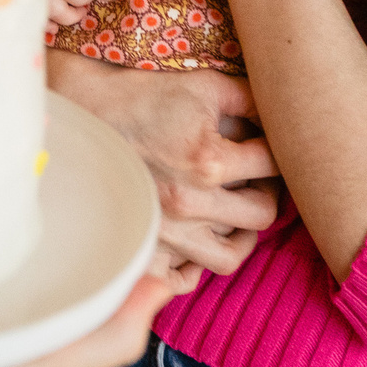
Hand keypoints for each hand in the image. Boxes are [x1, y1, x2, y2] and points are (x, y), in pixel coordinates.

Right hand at [47, 52, 278, 277]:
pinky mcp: (144, 245)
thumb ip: (251, 100)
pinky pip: (180, 280)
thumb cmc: (142, 96)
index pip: (272, 163)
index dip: (279, 150)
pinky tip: (199, 242)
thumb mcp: (202, 86)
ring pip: (230, 257)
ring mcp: (166, 231)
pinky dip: (195, 269)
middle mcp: (189, 202)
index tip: (269, 146)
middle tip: (258, 180)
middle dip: (268, 192)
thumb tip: (283, 114)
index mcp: (208, 160)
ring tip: (236, 214)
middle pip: (262, 215)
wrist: (82, 114)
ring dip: (242, 235)